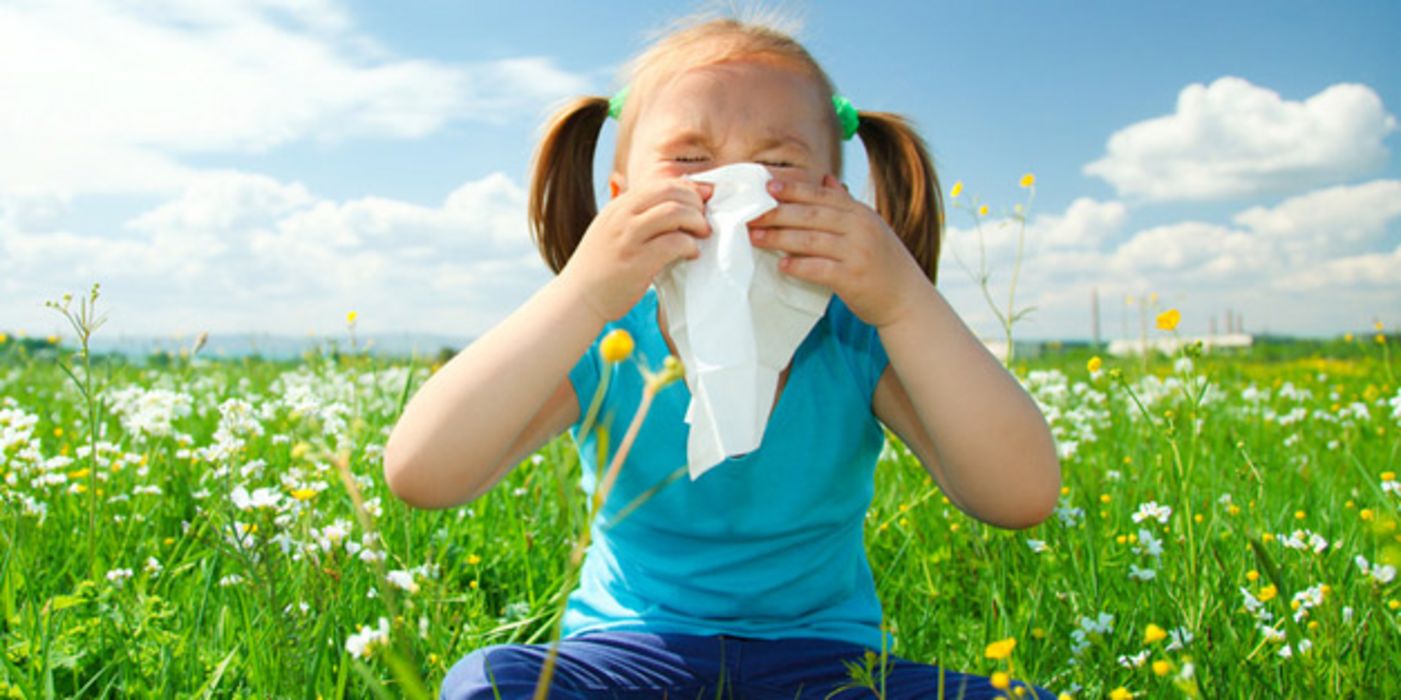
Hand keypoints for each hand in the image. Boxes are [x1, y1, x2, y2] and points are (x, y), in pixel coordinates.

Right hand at [559, 179, 711, 323]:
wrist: (578, 298)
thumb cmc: (601, 266)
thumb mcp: (611, 229)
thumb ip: (635, 213)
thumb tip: (671, 197)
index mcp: (618, 206)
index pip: (661, 184)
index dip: (688, 189)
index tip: (704, 199)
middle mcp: (622, 217)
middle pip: (670, 192)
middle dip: (696, 202)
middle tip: (704, 220)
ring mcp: (628, 238)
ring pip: (674, 213)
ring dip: (696, 221)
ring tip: (702, 234)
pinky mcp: (637, 262)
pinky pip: (673, 243)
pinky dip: (689, 245)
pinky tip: (691, 253)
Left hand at [748, 174, 927, 328]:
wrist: (906, 298)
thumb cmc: (883, 263)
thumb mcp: (870, 227)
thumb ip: (846, 204)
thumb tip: (827, 178)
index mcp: (861, 213)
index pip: (822, 196)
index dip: (794, 190)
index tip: (768, 187)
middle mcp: (860, 229)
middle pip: (811, 216)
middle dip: (778, 213)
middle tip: (752, 214)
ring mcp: (857, 253)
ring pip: (811, 241)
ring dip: (780, 238)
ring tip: (756, 237)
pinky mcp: (852, 279)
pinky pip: (819, 269)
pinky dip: (799, 266)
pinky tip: (782, 265)